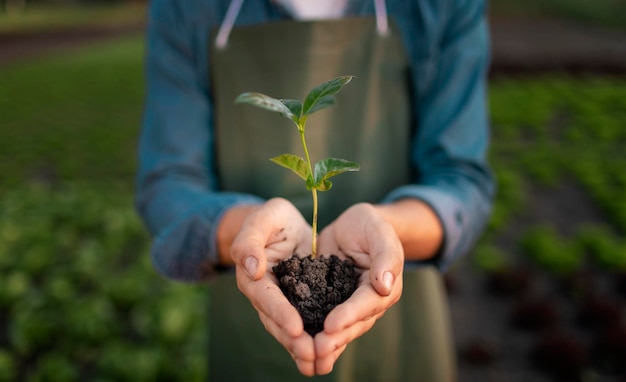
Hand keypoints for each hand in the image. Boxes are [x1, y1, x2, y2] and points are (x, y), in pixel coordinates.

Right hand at [229, 198, 316, 375]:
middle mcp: (266, 295)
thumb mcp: (264, 218)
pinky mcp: (300, 305)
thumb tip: (252, 267)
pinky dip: (314, 340)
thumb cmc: (272, 218)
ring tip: (320, 363)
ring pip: (290, 330)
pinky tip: (328, 356)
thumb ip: (251, 239)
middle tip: (312, 355)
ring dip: (303, 348)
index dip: (279, 313)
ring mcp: (282, 303)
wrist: (285, 226)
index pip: (266, 297)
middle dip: (293, 340)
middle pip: (276, 321)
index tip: (295, 328)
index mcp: (253, 276)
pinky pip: (306, 325)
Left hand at [314, 203, 403, 374]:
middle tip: (316, 350)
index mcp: (384, 286)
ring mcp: (349, 306)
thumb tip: (385, 285)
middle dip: (335, 338)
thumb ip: (385, 255)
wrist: (353, 226)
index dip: (349, 316)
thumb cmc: (369, 225)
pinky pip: (323, 321)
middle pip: (353, 324)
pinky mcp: (331, 304)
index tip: (330, 327)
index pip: (366, 303)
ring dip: (325, 345)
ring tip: (307, 359)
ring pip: (339, 329)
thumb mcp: (379, 231)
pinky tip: (298, 350)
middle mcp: (368, 302)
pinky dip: (313, 336)